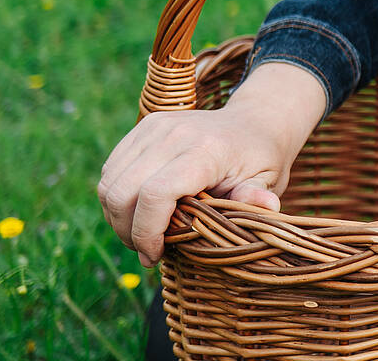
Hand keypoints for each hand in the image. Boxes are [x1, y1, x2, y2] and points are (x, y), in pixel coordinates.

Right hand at [97, 62, 326, 266]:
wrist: (253, 122)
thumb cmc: (260, 159)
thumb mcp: (268, 180)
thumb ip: (258, 197)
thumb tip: (267, 208)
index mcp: (205, 150)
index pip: (156, 194)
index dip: (146, 232)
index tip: (155, 255)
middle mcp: (174, 133)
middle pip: (123, 192)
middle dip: (127, 231)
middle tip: (147, 251)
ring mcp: (155, 126)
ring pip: (109, 183)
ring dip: (117, 217)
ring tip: (142, 234)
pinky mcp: (144, 126)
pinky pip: (111, 170)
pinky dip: (116, 198)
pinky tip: (138, 212)